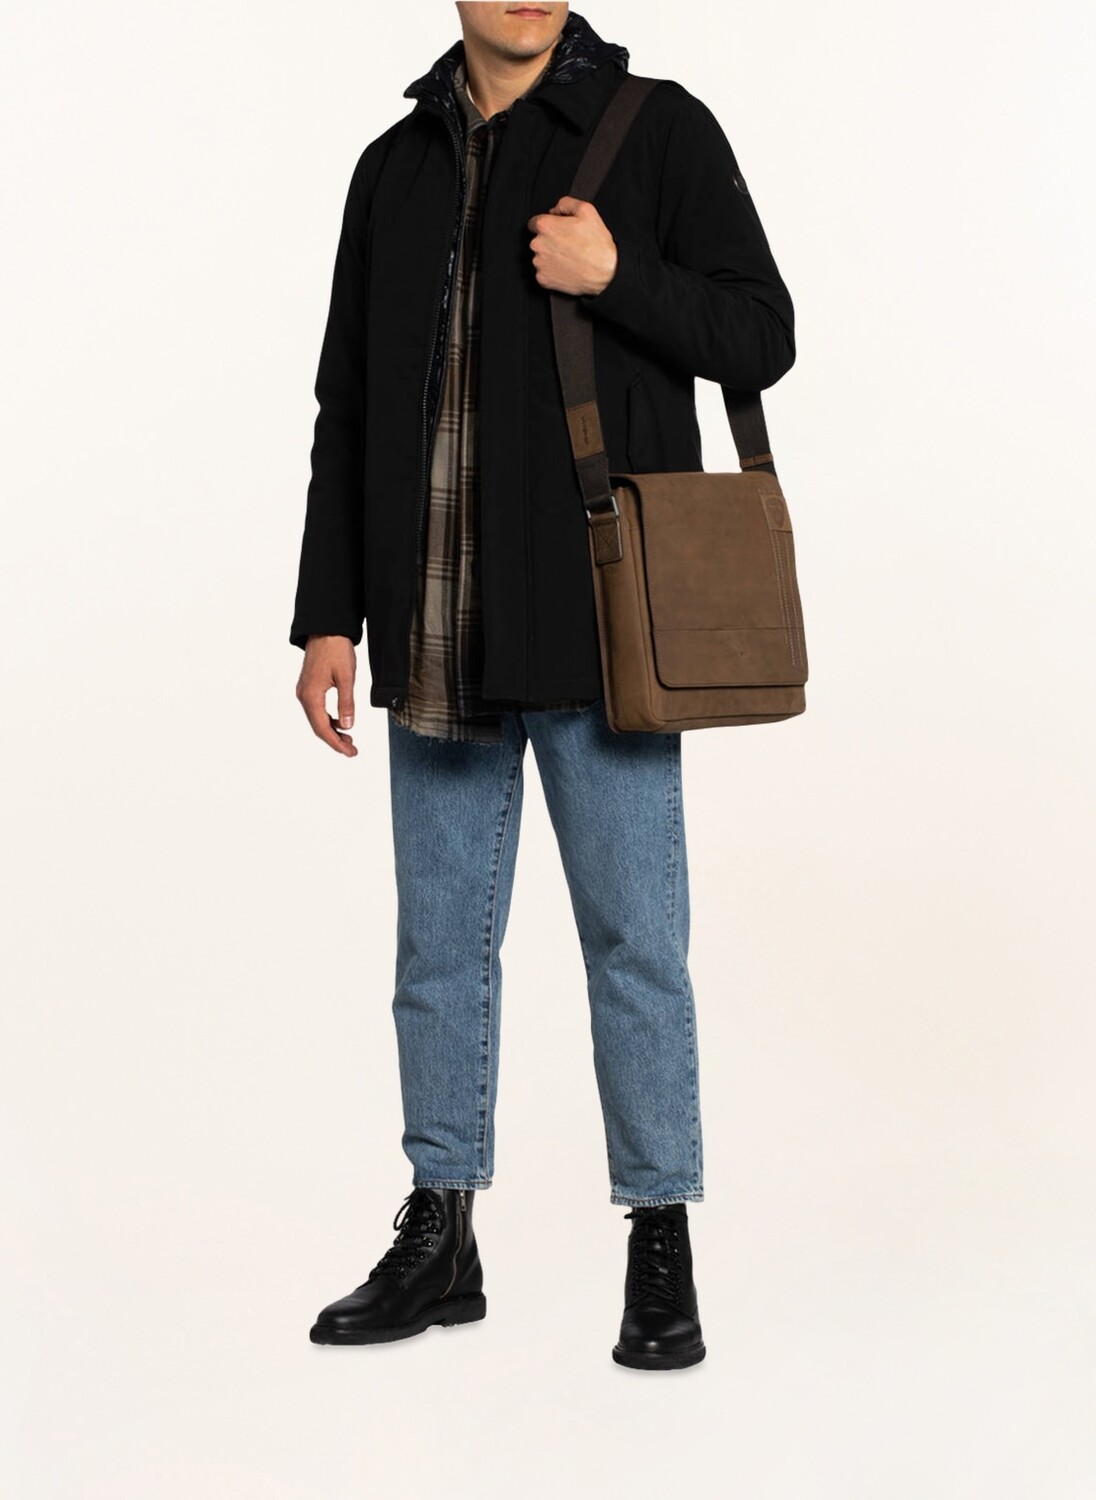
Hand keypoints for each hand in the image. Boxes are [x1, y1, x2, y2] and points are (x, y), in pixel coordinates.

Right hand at [296, 635, 357, 756]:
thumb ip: (346, 703)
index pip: (322, 728)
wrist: (326, 629)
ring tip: (349, 739)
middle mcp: (303, 696)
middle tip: (352, 750)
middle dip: (335, 740)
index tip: (351, 753)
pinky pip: (316, 709)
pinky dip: (328, 719)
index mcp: (311, 695)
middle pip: (317, 727)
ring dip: (332, 730)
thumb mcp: (346, 678)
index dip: (336, 744)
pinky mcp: (308, 686)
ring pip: (316, 719)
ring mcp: (304, 691)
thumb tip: (348, 727)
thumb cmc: (336, 649)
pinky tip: (341, 722)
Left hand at [526, 195, 617, 295]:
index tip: (558, 231)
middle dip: (550, 241)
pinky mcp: (543, 279)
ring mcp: (539, 263)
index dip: (548, 225)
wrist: (605, 271)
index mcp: (545, 226)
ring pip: (540, 257)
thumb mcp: (586, 210)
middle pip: (538, 240)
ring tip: (569, 257)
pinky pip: (543, 273)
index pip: (535, 222)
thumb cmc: (596, 243)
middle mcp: (538, 245)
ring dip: (550, 256)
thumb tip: (555, 209)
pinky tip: (566, 268)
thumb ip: (566, 203)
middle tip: (568, 245)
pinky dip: (552, 271)